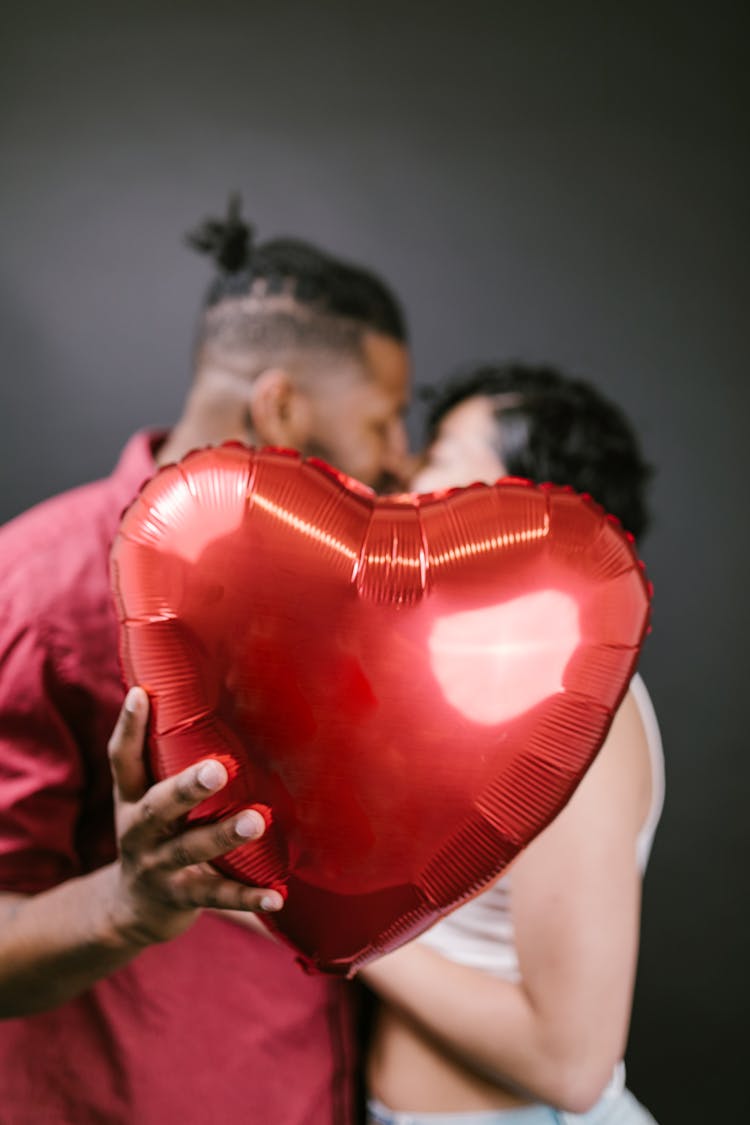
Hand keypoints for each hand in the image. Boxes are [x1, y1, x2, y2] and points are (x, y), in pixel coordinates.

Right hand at [106, 686, 282, 946]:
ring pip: (191, 850)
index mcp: (131, 799)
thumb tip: (186, 690)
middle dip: (188, 787)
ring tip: (257, 820)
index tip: (142, 694)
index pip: (123, 759)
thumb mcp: (145, 796)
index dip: (129, 727)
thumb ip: (162, 756)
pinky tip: (278, 895)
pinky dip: (249, 898)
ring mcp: (160, 867)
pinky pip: (218, 897)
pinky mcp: (183, 897)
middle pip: (159, 806)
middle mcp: (140, 831)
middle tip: (218, 768)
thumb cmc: (153, 833)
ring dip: (225, 835)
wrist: (129, 910)